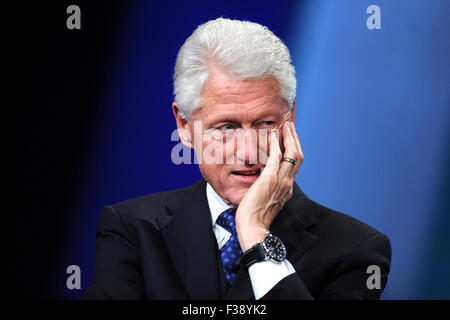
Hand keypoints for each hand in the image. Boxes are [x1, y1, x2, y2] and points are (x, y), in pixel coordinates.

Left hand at [235, 121, 303, 250]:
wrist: (254, 228)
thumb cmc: (256, 217)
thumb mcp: (267, 201)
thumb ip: (270, 189)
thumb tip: (264, 181)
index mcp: (288, 188)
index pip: (296, 164)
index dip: (295, 148)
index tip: (291, 137)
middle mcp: (288, 183)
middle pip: (298, 155)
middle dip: (295, 138)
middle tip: (290, 125)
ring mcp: (280, 181)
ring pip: (292, 154)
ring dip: (288, 137)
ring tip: (284, 125)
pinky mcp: (269, 179)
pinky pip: (275, 157)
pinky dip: (275, 144)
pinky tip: (272, 135)